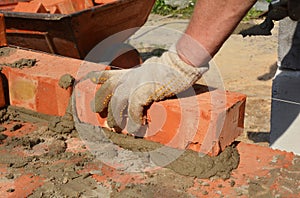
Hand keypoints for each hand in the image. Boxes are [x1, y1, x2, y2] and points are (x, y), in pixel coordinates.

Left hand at [89, 47, 207, 133]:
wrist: (179, 65)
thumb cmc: (169, 70)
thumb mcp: (151, 72)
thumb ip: (142, 80)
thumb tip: (141, 93)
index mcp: (131, 73)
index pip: (110, 74)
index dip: (99, 77)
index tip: (90, 78)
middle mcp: (129, 78)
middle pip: (107, 91)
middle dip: (101, 102)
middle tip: (99, 114)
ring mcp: (134, 85)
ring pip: (117, 104)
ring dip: (116, 118)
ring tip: (116, 129)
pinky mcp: (143, 93)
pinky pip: (134, 111)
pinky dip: (135, 121)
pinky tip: (138, 127)